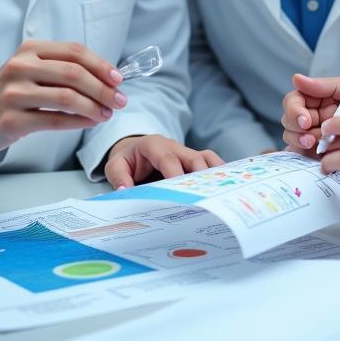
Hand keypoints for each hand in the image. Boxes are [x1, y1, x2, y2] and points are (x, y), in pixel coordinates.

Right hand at [0, 40, 126, 177]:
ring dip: (94, 107)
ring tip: (106, 114)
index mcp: (29, 50)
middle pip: (74, 73)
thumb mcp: (28, 70)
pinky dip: (78, 122)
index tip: (118, 79)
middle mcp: (21, 67)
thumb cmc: (4, 95)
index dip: (101, 65)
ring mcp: (14, 93)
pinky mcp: (11, 120)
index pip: (74, 51)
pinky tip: (89, 122)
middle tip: (120, 100)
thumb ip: (59, 69)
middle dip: (103, 88)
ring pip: (67, 97)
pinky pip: (54, 120)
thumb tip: (105, 78)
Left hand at [104, 135, 224, 188]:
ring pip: (206, 158)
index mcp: (154, 145)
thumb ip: (119, 177)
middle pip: (193, 157)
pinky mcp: (193, 159)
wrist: (134, 149)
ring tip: (221, 191)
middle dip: (201, 175)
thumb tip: (125, 191)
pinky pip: (209, 161)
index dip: (176, 174)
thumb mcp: (115, 165)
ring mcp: (186, 152)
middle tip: (205, 195)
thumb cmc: (128, 159)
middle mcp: (174, 146)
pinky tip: (223, 187)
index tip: (180, 192)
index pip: (168, 159)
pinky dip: (218, 171)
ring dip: (214, 173)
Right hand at [281, 73, 339, 155]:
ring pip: (296, 137)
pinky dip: (304, 157)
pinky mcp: (332, 159)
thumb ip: (333, 86)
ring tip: (319, 146)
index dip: (296, 106)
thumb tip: (299, 78)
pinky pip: (307, 158)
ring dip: (300, 141)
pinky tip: (316, 157)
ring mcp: (327, 138)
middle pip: (292, 117)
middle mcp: (326, 117)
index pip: (300, 97)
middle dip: (295, 125)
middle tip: (311, 134)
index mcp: (332, 99)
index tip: (306, 118)